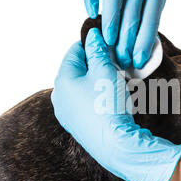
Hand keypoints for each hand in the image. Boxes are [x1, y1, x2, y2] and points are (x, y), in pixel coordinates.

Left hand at [51, 28, 180, 180]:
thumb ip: (98, 50)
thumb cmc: (109, 106)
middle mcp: (60, 97)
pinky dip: (99, 97)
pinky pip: (87, 104)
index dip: (94, 45)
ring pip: (84, 88)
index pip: (75, 51)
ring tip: (120, 83)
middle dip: (99, 65)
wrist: (116, 146)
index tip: (110, 46)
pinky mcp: (78, 126)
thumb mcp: (105, 70)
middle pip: (79, 70)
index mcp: (62, 80)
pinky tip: (114, 101)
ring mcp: (67, 114)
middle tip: (118, 65)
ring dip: (101, 81)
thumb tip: (92, 35)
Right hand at [81, 0, 180, 69]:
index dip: (143, 43)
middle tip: (120, 59)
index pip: (150, 20)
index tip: (137, 62)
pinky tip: (91, 12)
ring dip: (111, 20)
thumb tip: (139, 49)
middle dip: (126, 39)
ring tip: (107, 41)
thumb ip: (149, 15)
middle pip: (131, 12)